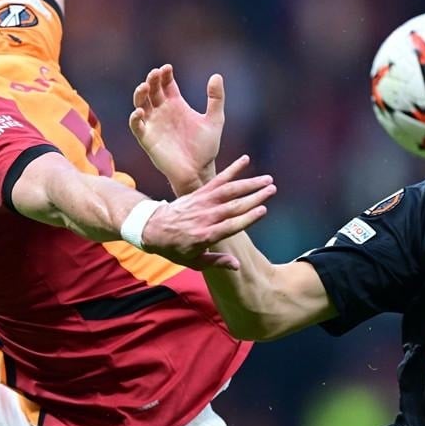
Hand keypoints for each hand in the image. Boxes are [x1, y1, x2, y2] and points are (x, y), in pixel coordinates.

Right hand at [130, 64, 224, 195]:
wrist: (199, 171)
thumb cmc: (206, 147)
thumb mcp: (215, 120)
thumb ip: (216, 98)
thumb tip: (216, 75)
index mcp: (176, 104)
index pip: (166, 83)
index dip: (165, 75)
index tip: (167, 68)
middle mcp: (162, 112)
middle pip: (152, 90)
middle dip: (151, 80)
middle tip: (155, 74)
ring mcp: (153, 124)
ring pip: (140, 104)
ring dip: (140, 95)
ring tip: (144, 87)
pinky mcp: (147, 139)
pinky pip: (136, 126)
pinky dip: (135, 118)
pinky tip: (140, 112)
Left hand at [141, 155, 275, 270]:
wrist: (152, 228)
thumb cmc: (175, 248)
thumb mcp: (193, 262)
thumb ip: (216, 262)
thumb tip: (237, 265)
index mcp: (205, 235)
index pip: (230, 225)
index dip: (247, 217)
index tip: (263, 210)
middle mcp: (205, 216)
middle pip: (233, 205)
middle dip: (254, 197)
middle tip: (272, 190)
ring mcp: (202, 202)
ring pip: (229, 190)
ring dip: (249, 183)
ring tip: (267, 179)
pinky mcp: (200, 192)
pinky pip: (217, 179)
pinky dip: (232, 169)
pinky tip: (245, 160)